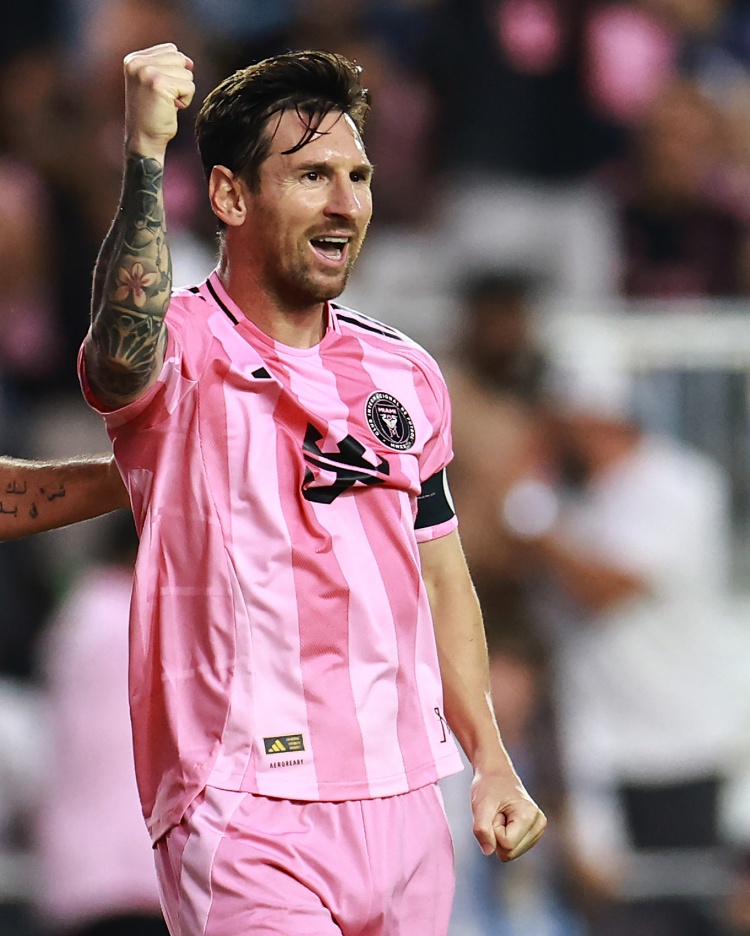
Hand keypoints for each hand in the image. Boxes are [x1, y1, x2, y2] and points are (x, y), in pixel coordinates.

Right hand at [124, 43, 194, 158]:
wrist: (143, 140)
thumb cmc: (152, 115)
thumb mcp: (155, 84)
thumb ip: (168, 68)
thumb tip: (190, 62)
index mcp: (133, 59)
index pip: (171, 50)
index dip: (175, 71)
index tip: (162, 90)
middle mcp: (137, 62)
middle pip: (180, 59)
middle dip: (180, 80)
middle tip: (165, 98)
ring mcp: (147, 71)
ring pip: (186, 73)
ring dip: (183, 92)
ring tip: (167, 104)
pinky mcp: (158, 83)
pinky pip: (189, 86)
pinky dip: (186, 100)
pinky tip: (172, 108)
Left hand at [471, 769, 546, 860]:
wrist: (495, 773)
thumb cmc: (489, 785)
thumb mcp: (480, 804)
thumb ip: (482, 829)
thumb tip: (488, 851)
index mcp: (530, 815)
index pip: (506, 844)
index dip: (493, 829)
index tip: (495, 811)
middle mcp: (539, 824)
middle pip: (510, 852)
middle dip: (496, 835)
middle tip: (496, 813)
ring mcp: (537, 830)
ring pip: (511, 853)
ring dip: (499, 835)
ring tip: (500, 815)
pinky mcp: (532, 834)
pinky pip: (512, 849)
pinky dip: (503, 836)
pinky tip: (505, 820)